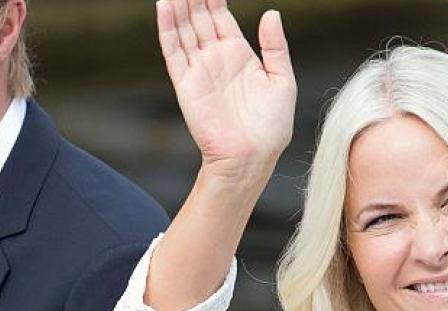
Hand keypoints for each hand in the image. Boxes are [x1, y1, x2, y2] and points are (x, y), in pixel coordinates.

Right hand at [157, 0, 296, 184]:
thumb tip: (271, 13)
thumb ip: (276, 47)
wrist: (251, 157)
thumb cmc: (271, 127)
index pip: (221, 16)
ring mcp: (199, 70)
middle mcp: (216, 59)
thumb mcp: (283, 81)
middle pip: (199, 18)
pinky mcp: (186, 84)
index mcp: (239, 55)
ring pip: (184, 29)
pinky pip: (173, 51)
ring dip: (179, 6)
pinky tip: (165, 5)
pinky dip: (167, 28)